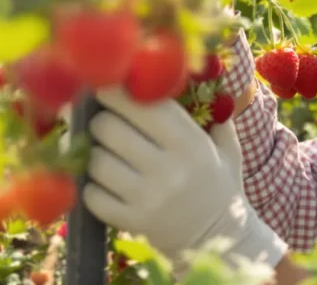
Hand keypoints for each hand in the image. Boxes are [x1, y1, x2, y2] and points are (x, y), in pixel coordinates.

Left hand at [81, 89, 286, 277]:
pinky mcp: (132, 221)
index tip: (104, 84)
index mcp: (192, 144)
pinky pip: (92, 194)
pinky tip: (103, 182)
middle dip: (100, 121)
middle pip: (110, 129)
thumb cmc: (219, 183)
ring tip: (104, 152)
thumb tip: (182, 78)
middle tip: (103, 122)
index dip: (117, 91)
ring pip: (97, 161)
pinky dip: (91, 186)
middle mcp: (170, 169)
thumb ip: (210, 113)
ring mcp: (149, 198)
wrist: (219, 238)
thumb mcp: (225, 146)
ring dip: (94, 153)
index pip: (144, 105)